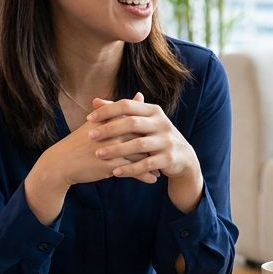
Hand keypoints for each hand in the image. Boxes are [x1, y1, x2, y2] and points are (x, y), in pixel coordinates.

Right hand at [36, 117, 156, 187]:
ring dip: (152, 163)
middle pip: (142, 138)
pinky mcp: (110, 165)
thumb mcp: (100, 122)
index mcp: (112, 119)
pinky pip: (133, 171)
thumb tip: (140, 95)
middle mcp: (113, 132)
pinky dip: (145, 175)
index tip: (159, 138)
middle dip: (154, 147)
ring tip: (160, 168)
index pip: (139, 122)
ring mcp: (111, 148)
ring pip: (140, 155)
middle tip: (163, 154)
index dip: (150, 131)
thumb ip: (121, 110)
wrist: (62, 162)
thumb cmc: (81, 141)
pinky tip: (153, 179)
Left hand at [86, 92, 203, 212]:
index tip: (89, 118)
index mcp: (153, 111)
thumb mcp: (142, 122)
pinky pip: (146, 164)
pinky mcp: (169, 158)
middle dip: (109, 129)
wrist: (183, 157)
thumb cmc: (155, 136)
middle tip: (91, 136)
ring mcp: (166, 141)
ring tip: (99, 154)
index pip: (127, 105)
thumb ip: (120, 112)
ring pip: (138, 144)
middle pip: (132, 123)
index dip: (108, 110)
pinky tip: (115, 172)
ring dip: (117, 150)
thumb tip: (95, 101)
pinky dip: (130, 169)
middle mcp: (162, 123)